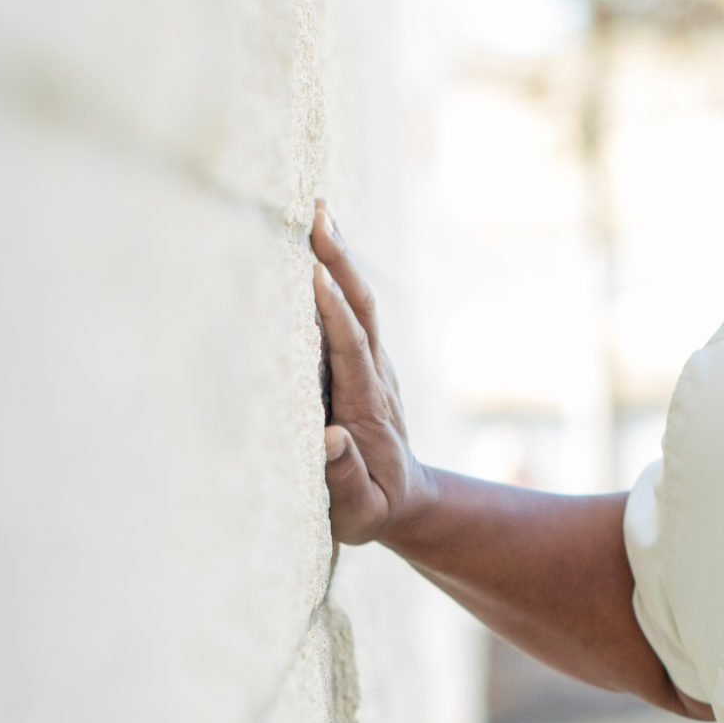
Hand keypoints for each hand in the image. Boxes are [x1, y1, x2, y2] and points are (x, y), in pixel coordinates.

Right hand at [311, 203, 432, 546]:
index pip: (351, 351)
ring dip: (343, 258)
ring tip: (321, 211)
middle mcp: (376, 378)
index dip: (336, 314)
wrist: (407, 500)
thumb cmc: (372, 509)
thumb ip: (345, 480)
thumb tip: (333, 439)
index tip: (316, 275)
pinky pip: (354, 311)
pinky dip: (340, 274)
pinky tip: (321, 244)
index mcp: (368, 408)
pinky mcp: (366, 362)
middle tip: (320, 216)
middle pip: (362, 310)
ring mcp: (375, 366)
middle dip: (342, 263)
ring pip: (361, 304)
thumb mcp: (359, 512)